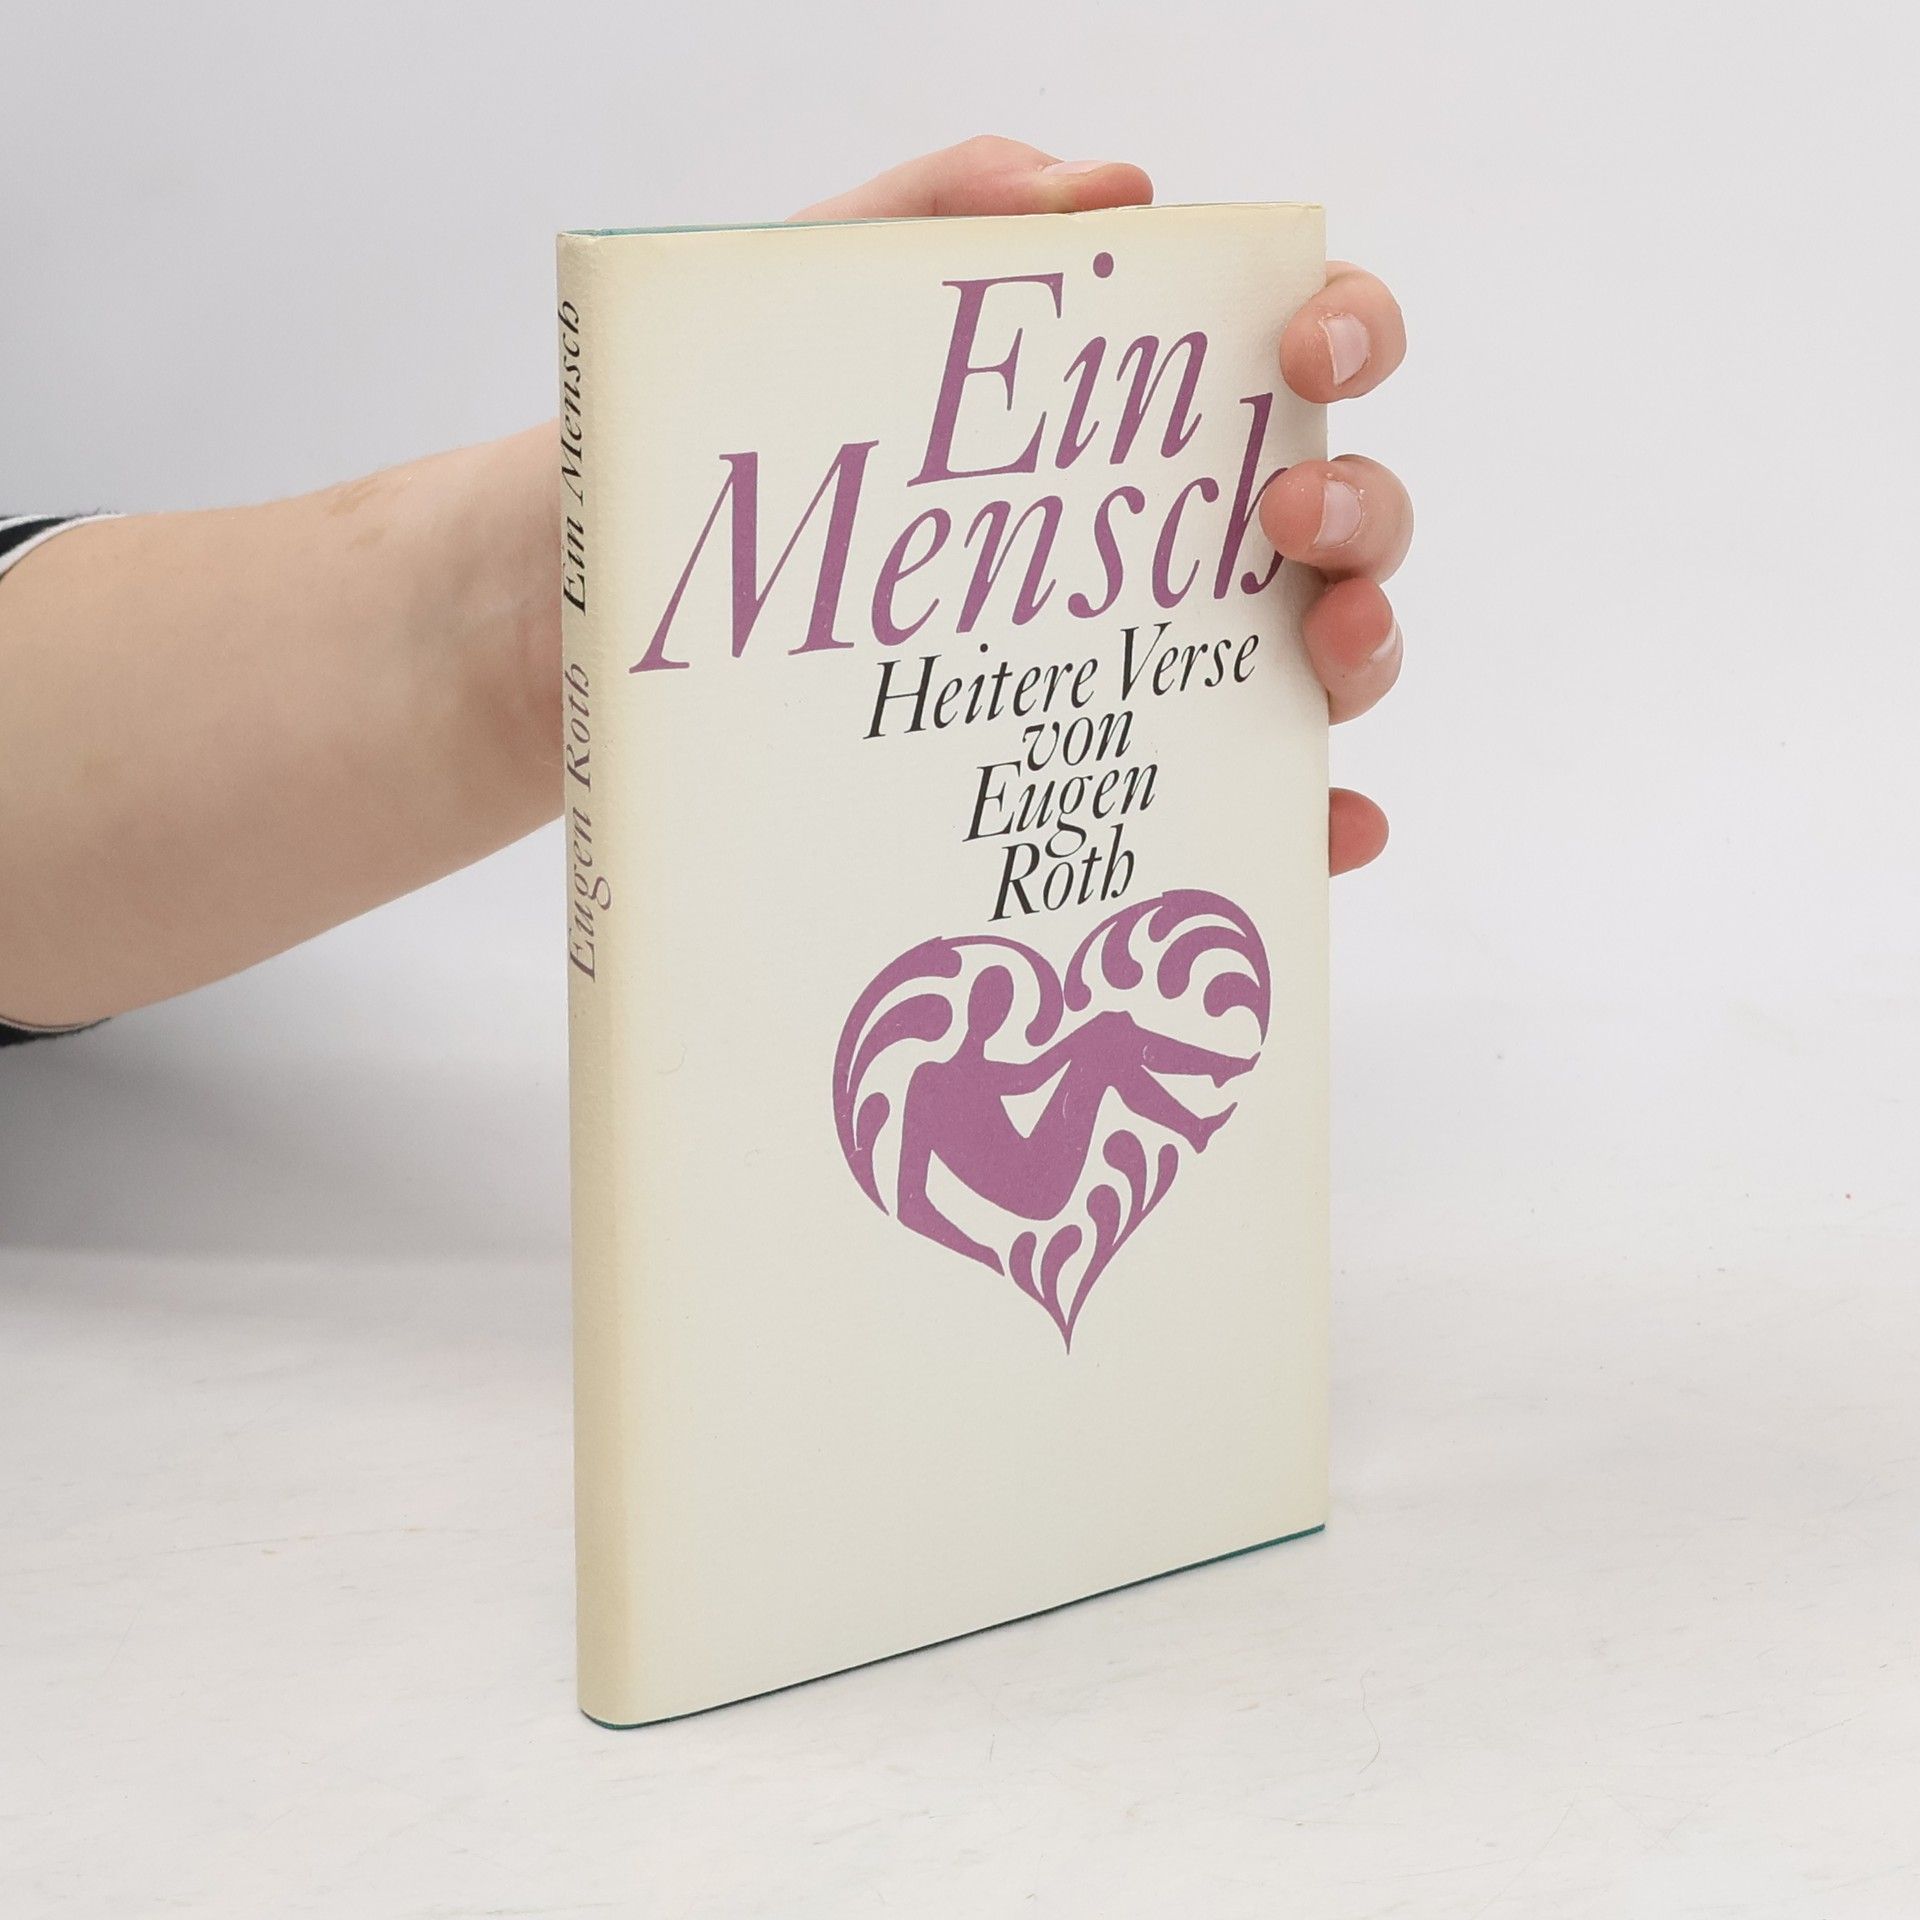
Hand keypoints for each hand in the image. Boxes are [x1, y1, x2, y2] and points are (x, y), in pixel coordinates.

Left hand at [795, 137, 1408, 876]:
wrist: (634, 610)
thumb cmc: (754, 457)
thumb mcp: (817, 306)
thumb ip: (938, 211)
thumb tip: (1114, 187)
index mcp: (1139, 423)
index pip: (1301, 354)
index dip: (1349, 334)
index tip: (1301, 353)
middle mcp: (1180, 544)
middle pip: (1345, 515)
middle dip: (1360, 504)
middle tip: (1282, 510)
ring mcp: (1166, 671)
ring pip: (1331, 659)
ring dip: (1367, 646)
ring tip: (1326, 645)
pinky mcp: (1128, 790)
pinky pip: (1259, 816)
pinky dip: (1321, 823)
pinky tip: (1338, 829)